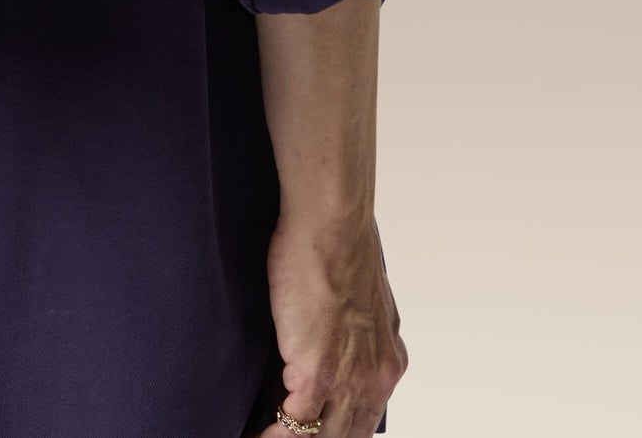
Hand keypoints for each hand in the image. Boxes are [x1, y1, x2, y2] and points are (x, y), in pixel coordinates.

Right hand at [266, 212, 406, 435]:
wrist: (331, 225)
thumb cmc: (338, 244)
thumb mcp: (361, 300)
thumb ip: (353, 329)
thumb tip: (329, 335)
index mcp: (388, 360)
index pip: (365, 419)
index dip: (337, 430)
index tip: (309, 427)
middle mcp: (376, 378)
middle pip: (346, 435)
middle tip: (282, 433)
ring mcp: (349, 380)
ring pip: (321, 437)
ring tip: (261, 436)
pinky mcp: (317, 374)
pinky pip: (294, 424)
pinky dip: (273, 432)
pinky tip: (253, 431)